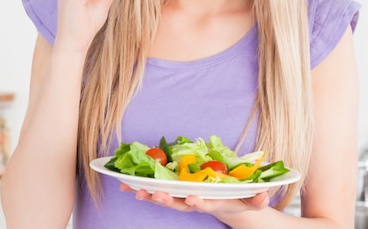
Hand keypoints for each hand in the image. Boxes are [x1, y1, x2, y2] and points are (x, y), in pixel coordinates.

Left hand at [120, 184, 268, 215]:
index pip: (205, 204)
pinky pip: (155, 188)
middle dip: (166, 200)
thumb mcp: (250, 200)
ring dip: (148, 194)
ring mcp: (183, 197)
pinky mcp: (173, 190)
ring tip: (133, 191)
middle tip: (153, 196)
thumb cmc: (238, 198)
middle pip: (178, 204)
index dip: (198, 202)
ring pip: (164, 198)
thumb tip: (264, 196)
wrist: (226, 204)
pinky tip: (124, 184)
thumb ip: (256, 198)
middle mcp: (195, 201)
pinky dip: (141, 187)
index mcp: (213, 202)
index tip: (192, 199)